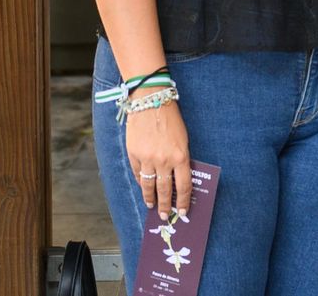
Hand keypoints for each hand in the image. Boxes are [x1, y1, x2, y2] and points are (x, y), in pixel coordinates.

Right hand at [125, 95, 192, 219]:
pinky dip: (140, 182)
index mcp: (180, 156)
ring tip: (152, 206)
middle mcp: (164, 161)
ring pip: (148, 186)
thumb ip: (180, 159)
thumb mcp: (183, 139)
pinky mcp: (134, 154)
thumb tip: (177, 178)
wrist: (150, 101)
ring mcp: (147, 159)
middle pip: (165, 190)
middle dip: (166, 205)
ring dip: (150, 198)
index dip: (184, 201)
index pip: (184, 186)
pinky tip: (142, 187)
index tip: (183, 211)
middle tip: (165, 216)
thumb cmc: (170, 118)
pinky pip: (137, 173)